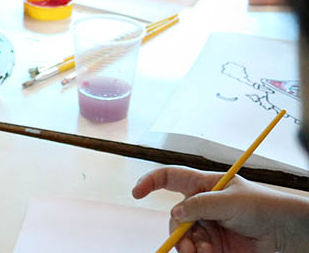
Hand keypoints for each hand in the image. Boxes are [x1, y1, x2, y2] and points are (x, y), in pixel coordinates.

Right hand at [132, 166, 306, 252]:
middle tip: (187, 244)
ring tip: (202, 252)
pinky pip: (195, 250)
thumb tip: (176, 212)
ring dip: (188, 245)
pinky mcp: (214, 246)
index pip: (169, 178)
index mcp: (202, 185)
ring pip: (183, 236)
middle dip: (178, 231)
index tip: (137, 193)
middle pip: (175, 216)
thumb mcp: (229, 200)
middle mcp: (200, 205)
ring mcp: (207, 226)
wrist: (286, 232)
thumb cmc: (262, 206)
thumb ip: (200, 205)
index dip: (150, 182)